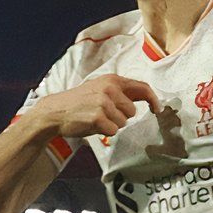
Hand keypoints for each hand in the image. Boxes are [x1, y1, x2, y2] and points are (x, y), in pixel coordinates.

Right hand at [23, 75, 165, 140]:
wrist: (55, 111)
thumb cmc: (79, 102)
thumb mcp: (99, 89)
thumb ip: (120, 92)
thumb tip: (145, 97)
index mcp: (112, 80)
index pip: (142, 87)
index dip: (153, 99)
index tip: (157, 109)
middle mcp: (110, 89)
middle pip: (132, 111)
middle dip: (120, 116)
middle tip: (103, 114)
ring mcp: (103, 103)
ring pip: (122, 123)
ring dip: (111, 125)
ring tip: (95, 118)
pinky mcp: (98, 117)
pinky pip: (112, 131)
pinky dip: (104, 132)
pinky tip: (91, 125)